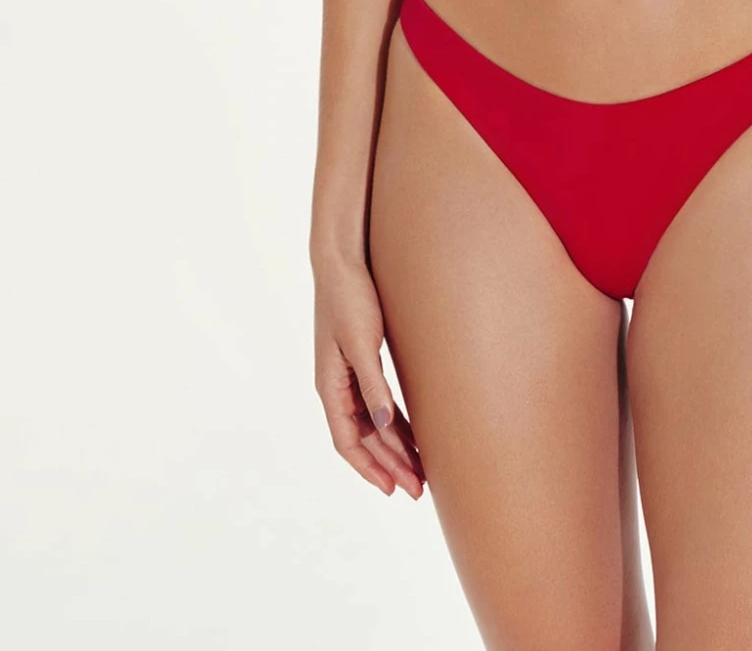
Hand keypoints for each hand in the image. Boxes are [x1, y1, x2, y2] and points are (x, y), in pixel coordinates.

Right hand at [313, 257, 424, 498]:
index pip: (348, 441)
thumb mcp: (362, 342)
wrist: (343, 261)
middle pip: (363, 438)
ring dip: (394, 448)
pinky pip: (377, 404)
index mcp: (330, 386)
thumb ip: (372, 384)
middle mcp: (336, 387)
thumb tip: (384, 426)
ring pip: (372, 424)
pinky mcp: (361, 362)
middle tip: (418, 488)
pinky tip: (413, 433)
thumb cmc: (350, 298)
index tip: (391, 490)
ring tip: (420, 470)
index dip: (369, 468)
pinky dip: (395, 423)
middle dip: (389, 465)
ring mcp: (348, 376)